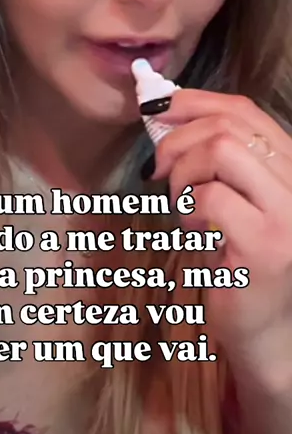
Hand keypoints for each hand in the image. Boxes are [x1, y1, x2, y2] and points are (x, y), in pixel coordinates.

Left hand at [151, 89, 291, 389]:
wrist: (268, 332)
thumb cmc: (243, 263)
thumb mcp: (236, 200)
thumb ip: (218, 160)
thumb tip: (167, 115)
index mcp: (291, 167)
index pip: (246, 110)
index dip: (195, 101)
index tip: (156, 108)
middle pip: (229, 126)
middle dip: (178, 139)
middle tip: (156, 169)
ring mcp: (288, 213)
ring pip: (221, 151)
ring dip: (183, 173)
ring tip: (182, 204)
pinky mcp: (266, 245)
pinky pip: (209, 198)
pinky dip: (187, 209)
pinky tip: (194, 233)